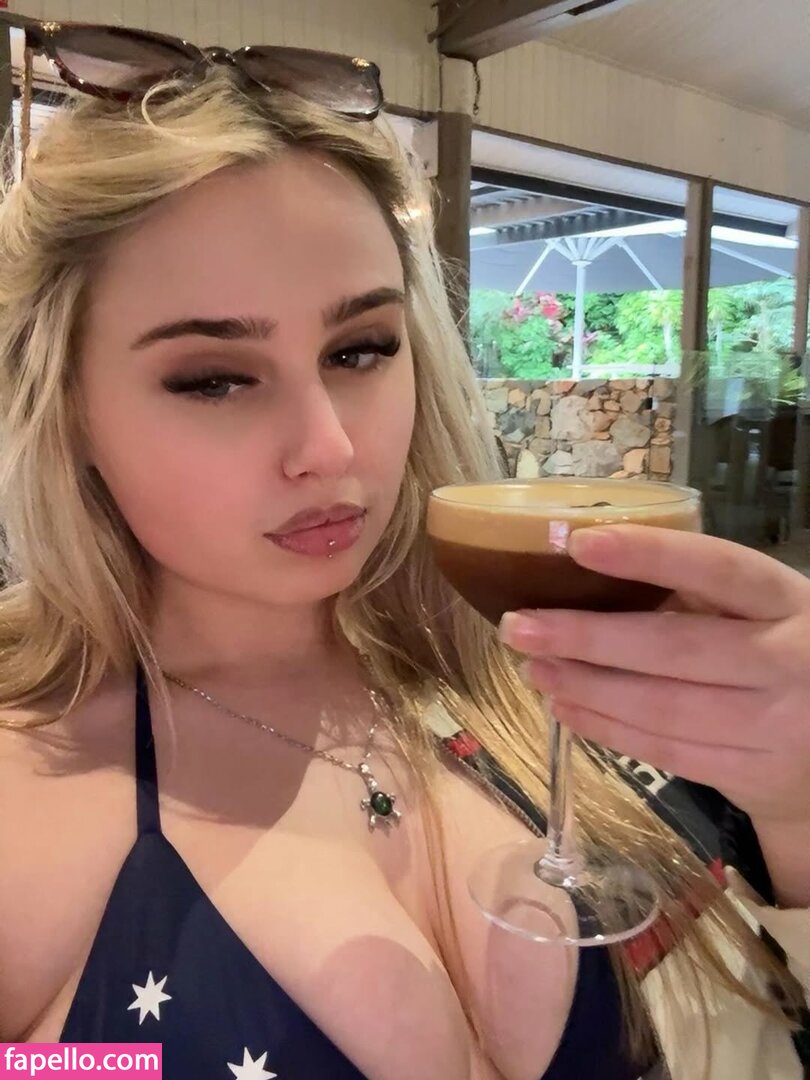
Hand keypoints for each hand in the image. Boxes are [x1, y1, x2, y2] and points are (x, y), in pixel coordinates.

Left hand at [499, 525, 809, 830]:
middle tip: (518, 626)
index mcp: (787, 601)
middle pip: (674, 649)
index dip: (650, 555)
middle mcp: (790, 662)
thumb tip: (585, 570)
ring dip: (586, 687)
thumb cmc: (782, 653)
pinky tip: (566, 708)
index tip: (580, 543)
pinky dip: (607, 729)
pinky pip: (665, 751)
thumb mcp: (762, 610)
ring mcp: (776, 726)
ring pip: (661, 708)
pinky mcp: (753, 775)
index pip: (719, 569)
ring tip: (533, 668)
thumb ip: (701, 594)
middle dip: (586, 638)